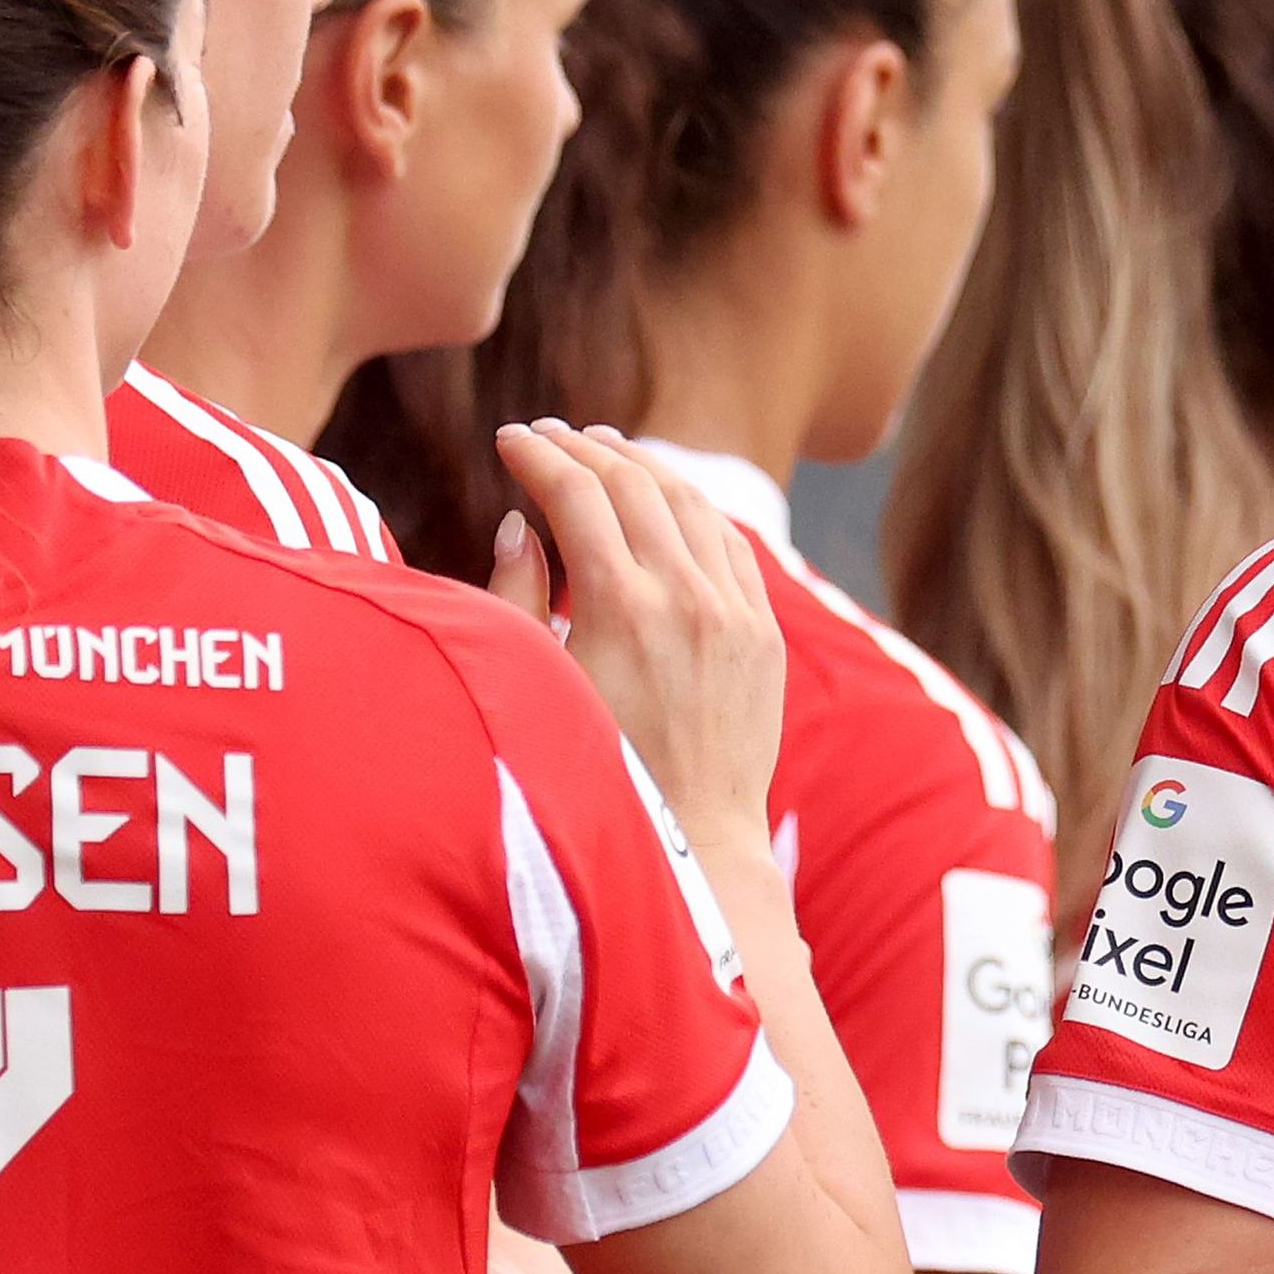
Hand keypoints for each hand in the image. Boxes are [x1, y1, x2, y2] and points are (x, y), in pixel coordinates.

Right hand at [492, 421, 785, 849]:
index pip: (576, 495)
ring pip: (691, 505)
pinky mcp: (765, 635)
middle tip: (548, 433)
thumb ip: (518, 596)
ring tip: (606, 447)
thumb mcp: (538, 684)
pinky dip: (696, 508)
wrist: (693, 840)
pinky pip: (732, 545)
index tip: (508, 439)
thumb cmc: (595, 774)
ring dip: (645, 467)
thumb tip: (518, 522)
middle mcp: (686, 597)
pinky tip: (670, 497)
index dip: (537, 457)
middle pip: (634, 486)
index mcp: (621, 606)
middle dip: (584, 450)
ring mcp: (736, 613)